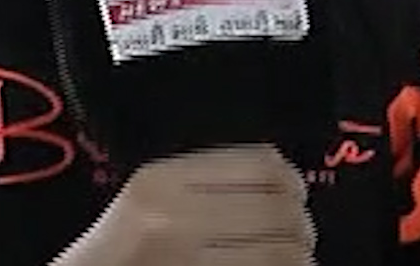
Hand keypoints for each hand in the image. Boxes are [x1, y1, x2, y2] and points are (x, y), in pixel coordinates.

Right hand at [55, 145, 315, 264]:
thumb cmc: (118, 252)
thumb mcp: (147, 196)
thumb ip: (198, 180)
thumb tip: (274, 177)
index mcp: (161, 180)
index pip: (257, 164)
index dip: (289, 178)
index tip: (295, 191)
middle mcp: (173, 218)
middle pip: (276, 209)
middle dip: (299, 224)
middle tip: (301, 233)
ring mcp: (186, 259)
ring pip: (279, 251)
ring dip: (297, 255)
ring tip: (294, 257)